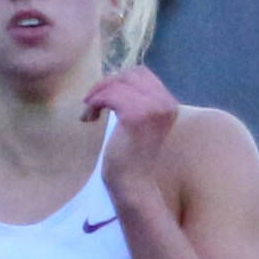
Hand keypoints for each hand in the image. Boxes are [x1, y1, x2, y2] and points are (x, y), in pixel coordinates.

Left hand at [81, 66, 178, 201]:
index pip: (141, 74)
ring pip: (117, 84)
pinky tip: (89, 118)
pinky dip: (95, 103)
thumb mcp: (137, 122)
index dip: (118, 81)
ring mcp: (153, 109)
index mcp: (168, 104)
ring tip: (89, 114)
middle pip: (129, 74)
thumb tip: (112, 79)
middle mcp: (165, 103)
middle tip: (90, 103)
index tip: (102, 98)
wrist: (132, 184)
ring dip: (97, 95)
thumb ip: (134, 100)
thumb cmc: (129, 157)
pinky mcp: (136, 116)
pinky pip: (109, 96)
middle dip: (106, 85)